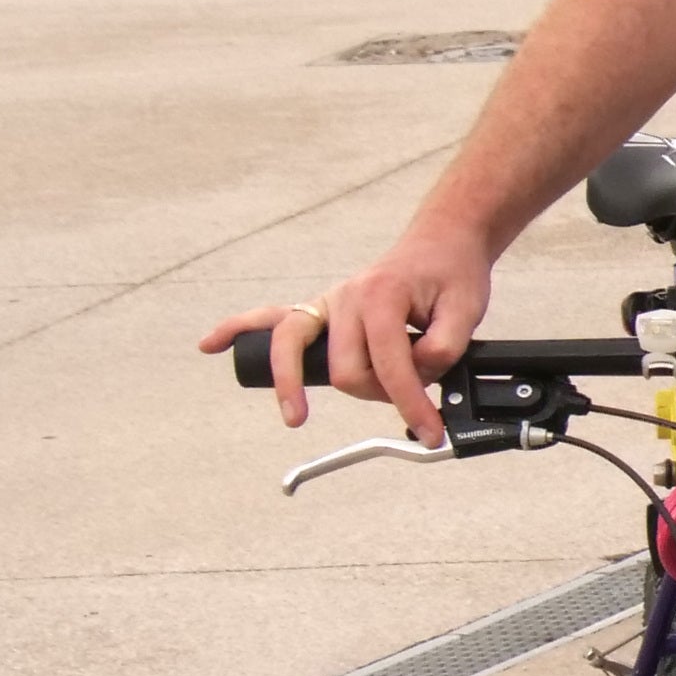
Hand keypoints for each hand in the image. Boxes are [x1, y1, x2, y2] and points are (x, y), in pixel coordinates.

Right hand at [200, 212, 492, 439]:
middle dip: (379, 395)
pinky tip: (210, 344)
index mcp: (381, 297)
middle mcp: (345, 297)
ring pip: (293, 346)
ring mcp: (326, 302)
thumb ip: (443, 348)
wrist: (440, 244)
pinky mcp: (318, 309)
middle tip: (411, 397)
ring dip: (291, 384)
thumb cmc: (451, 275)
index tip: (430, 431)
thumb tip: (416, 376)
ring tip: (295, 416)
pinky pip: (268, 318)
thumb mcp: (466, 312)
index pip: (388, 364)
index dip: (410, 403)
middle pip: (344, 369)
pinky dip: (236, 328)